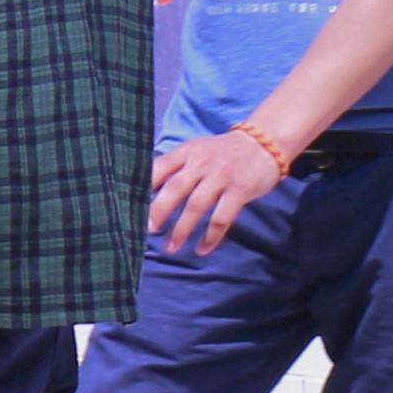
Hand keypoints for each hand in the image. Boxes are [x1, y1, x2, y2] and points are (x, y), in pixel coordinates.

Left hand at [148, 128, 288, 253]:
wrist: (263, 143)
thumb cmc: (222, 152)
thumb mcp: (196, 150)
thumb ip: (176, 166)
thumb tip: (146, 189)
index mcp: (186, 152)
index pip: (158, 167)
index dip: (143, 186)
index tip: (129, 205)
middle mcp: (201, 163)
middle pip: (175, 188)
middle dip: (159, 211)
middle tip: (147, 231)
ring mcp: (221, 177)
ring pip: (196, 206)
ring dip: (182, 229)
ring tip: (171, 247)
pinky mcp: (240, 190)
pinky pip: (222, 218)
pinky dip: (211, 237)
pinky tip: (201, 249)